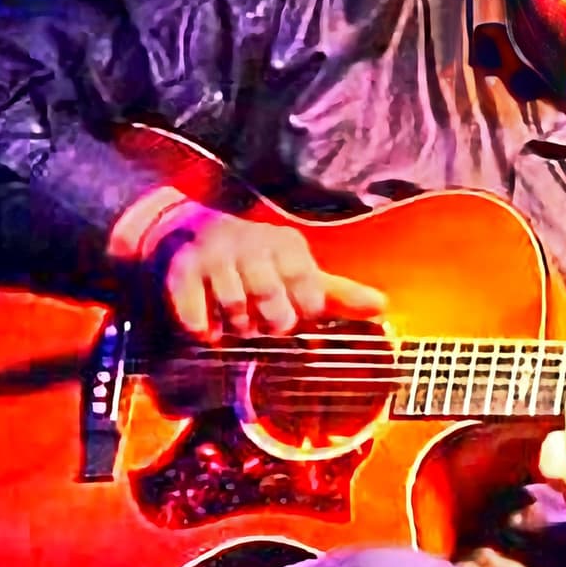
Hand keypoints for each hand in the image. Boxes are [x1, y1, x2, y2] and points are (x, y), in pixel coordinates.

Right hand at [112, 190, 385, 341]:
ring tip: (237, 323)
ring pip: (236, 308)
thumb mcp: (298, 272)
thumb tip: (383, 306)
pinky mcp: (182, 270)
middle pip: (272, 302)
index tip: (295, 315)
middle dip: (270, 323)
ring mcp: (215, 254)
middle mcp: (252, 242)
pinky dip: (204, 331)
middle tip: (263, 324)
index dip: (302, 312)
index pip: (307, 287)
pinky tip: (209, 329)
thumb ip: (338, 293)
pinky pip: (197, 317)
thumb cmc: (257, 263)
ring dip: (237, 327)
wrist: (189, 235)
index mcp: (287, 243)